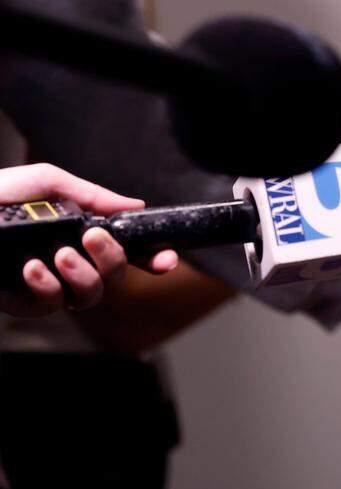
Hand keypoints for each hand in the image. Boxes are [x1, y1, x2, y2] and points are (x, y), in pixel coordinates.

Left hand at [0, 163, 178, 316]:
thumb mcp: (46, 183)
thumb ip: (91, 195)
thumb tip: (132, 203)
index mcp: (78, 235)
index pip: (126, 251)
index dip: (152, 257)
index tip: (167, 257)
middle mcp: (68, 263)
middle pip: (114, 276)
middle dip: (112, 259)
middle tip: (93, 239)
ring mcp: (48, 285)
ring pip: (90, 296)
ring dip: (83, 275)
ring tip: (59, 255)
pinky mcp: (24, 303)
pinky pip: (52, 304)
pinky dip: (47, 286)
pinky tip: (31, 267)